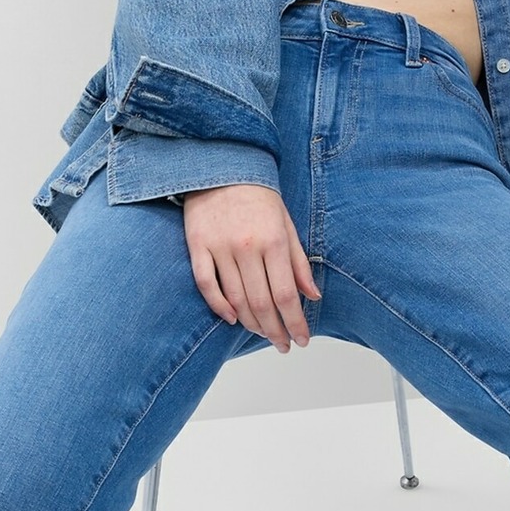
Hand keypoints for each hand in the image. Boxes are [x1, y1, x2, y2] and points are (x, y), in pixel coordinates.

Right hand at [180, 183, 319, 351]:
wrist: (222, 165)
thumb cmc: (259, 196)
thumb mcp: (287, 224)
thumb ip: (299, 262)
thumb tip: (312, 295)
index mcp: (274, 241)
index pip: (286, 295)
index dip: (295, 323)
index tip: (301, 340)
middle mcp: (247, 246)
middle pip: (262, 303)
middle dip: (275, 331)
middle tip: (282, 345)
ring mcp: (220, 247)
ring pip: (235, 299)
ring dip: (250, 323)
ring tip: (262, 333)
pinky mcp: (197, 245)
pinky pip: (206, 284)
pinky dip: (219, 306)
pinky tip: (231, 319)